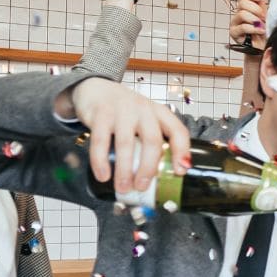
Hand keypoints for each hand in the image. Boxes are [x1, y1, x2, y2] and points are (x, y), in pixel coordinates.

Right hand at [55, 77, 190, 193]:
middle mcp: (144, 109)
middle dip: (148, 168)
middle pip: (152, 141)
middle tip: (142, 188)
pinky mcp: (100, 113)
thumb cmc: (124, 112)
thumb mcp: (143, 121)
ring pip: (126, 143)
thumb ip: (149, 142)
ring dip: (125, 170)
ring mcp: (122, 110)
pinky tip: (103, 176)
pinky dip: (101, 161)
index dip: (182, 151)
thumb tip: (155, 181)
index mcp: (159, 113)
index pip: (177, 131)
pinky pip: (101, 141)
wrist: (95, 88)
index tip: (180, 172)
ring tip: (123, 188)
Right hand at [230, 0, 268, 52]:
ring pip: (242, 14)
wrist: (264, 46)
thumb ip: (261, 5)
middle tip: (264, 17)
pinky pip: (243, 27)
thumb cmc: (264, 31)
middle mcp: (239, 12)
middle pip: (242, 3)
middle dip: (256, 9)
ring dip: (255, 19)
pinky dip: (254, 28)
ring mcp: (235, 22)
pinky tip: (260, 31)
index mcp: (246, 6)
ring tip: (262, 25)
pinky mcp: (234, 32)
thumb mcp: (266, 15)